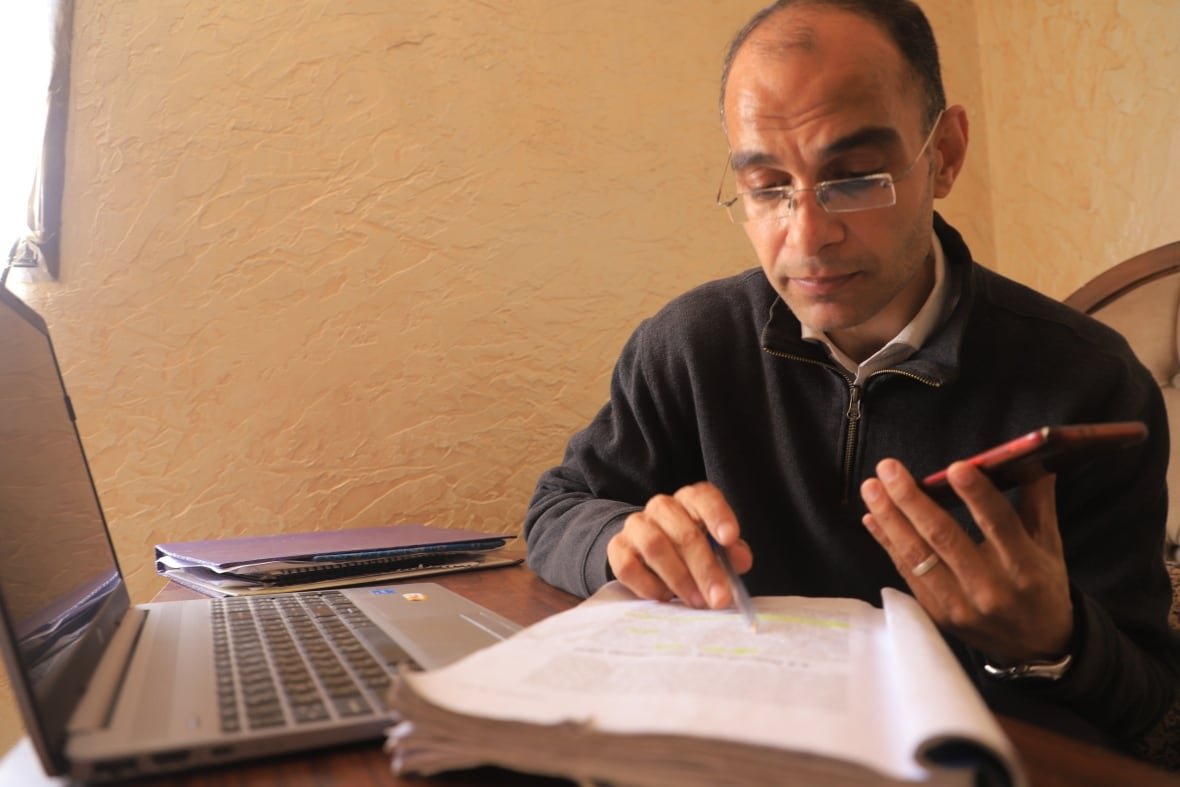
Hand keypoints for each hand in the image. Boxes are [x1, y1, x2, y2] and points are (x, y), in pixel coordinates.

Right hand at [607, 481, 752, 608]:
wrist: (647, 550)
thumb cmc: (690, 550)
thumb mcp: (716, 549)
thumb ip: (732, 553)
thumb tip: (740, 561)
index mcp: (691, 500)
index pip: (704, 497)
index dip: (718, 517)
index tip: (730, 539)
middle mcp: (662, 507)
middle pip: (683, 531)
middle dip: (704, 568)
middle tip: (719, 597)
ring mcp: (636, 525)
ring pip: (655, 546)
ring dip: (679, 579)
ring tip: (696, 601)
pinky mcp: (617, 547)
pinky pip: (629, 567)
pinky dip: (650, 586)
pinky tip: (665, 597)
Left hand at [860, 458, 1072, 664]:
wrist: (1036, 645)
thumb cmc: (1041, 584)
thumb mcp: (1048, 544)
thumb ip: (1037, 499)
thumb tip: (1030, 451)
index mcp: (1024, 566)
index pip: (999, 524)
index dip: (977, 496)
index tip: (955, 467)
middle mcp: (990, 587)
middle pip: (944, 537)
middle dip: (911, 500)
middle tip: (889, 468)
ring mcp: (960, 605)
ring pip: (917, 556)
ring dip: (889, 519)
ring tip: (871, 488)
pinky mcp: (938, 615)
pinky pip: (907, 573)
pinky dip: (888, 543)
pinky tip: (872, 518)